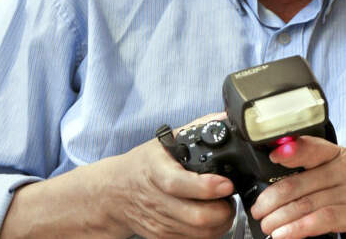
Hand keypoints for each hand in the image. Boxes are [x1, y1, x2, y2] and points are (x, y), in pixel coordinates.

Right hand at [108, 113, 235, 238]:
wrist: (115, 193)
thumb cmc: (144, 164)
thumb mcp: (166, 141)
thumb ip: (197, 129)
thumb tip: (225, 118)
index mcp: (156, 170)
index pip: (179, 184)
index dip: (206, 187)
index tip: (226, 184)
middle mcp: (156, 200)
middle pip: (195, 216)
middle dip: (223, 210)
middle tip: (230, 195)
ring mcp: (159, 222)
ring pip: (199, 233)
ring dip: (221, 222)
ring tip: (225, 205)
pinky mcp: (162, 237)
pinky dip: (209, 231)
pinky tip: (212, 217)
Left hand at [250, 136, 345, 238]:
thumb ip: (318, 172)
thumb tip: (281, 180)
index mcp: (340, 155)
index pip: (313, 146)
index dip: (291, 150)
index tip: (271, 156)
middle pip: (302, 181)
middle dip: (274, 197)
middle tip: (258, 210)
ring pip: (309, 201)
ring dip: (282, 216)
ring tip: (267, 226)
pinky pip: (325, 219)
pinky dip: (301, 228)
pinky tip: (286, 234)